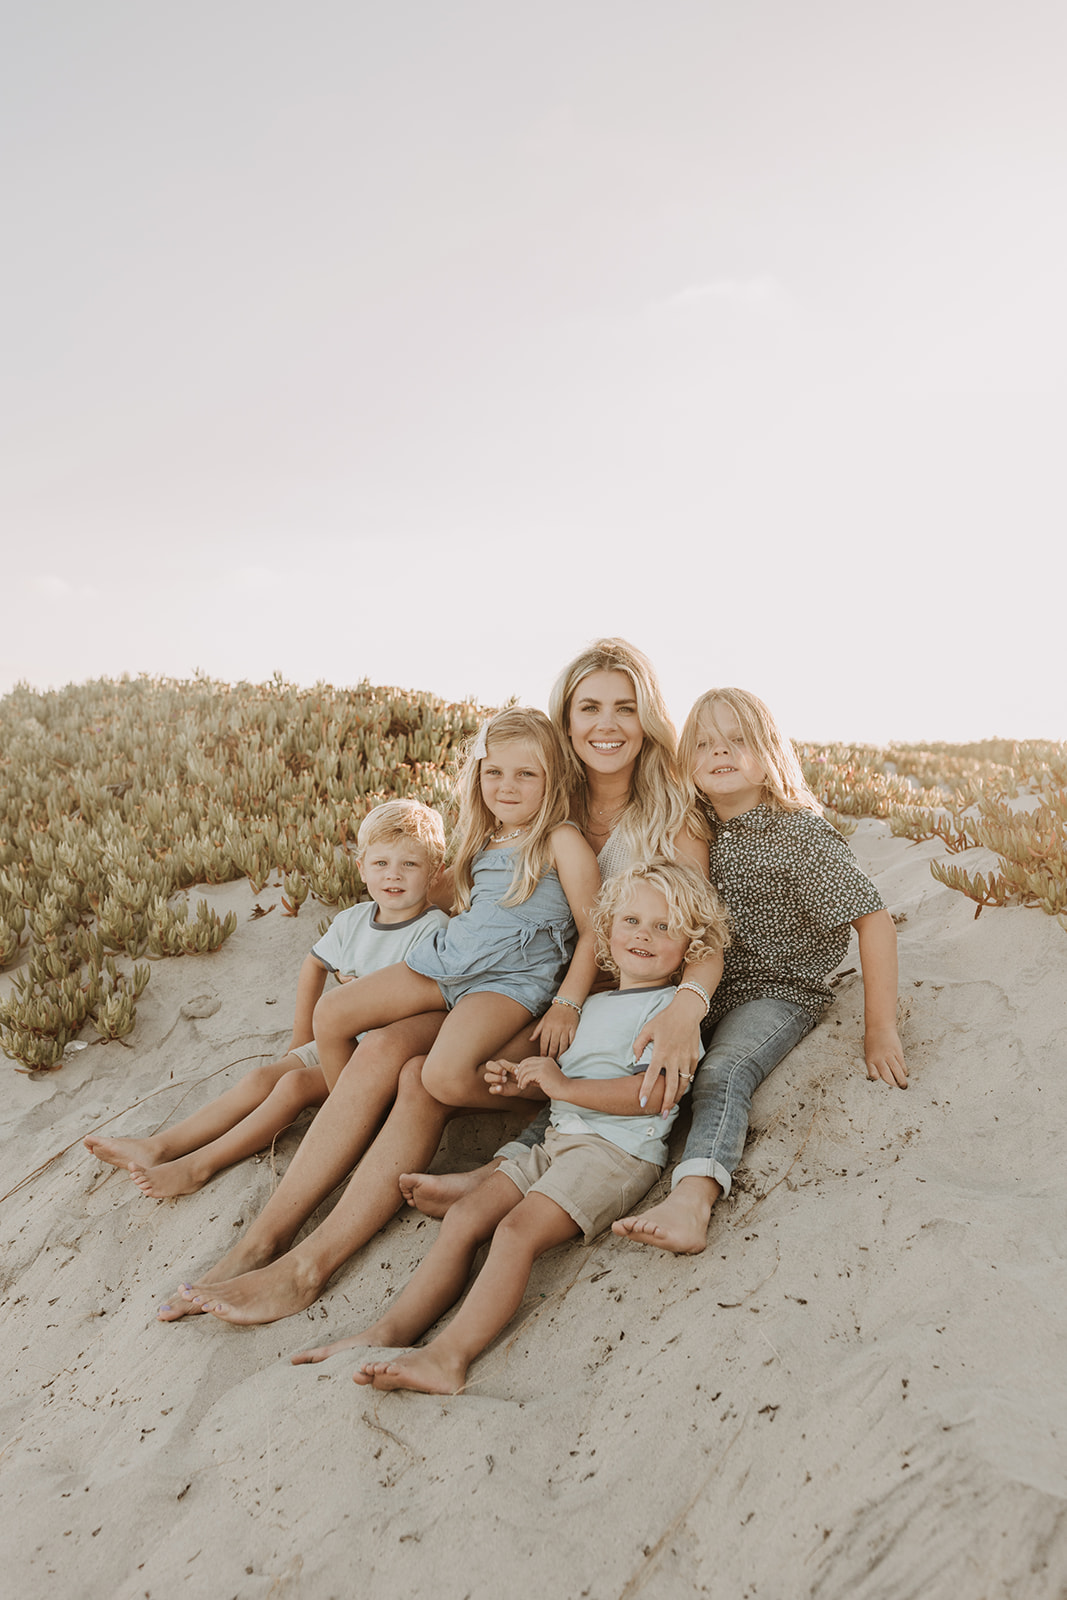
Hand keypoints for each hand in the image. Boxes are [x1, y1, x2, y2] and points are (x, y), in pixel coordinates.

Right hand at [484, 1059, 531, 1098]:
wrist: (520, 1084)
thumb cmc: (517, 1074)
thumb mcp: (517, 1070)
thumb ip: (516, 1069)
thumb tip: (516, 1071)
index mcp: (500, 1064)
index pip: (500, 1062)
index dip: (508, 1066)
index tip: (516, 1071)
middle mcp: (494, 1071)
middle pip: (488, 1065)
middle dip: (496, 1068)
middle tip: (505, 1072)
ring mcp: (493, 1080)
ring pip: (487, 1077)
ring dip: (496, 1078)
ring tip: (505, 1080)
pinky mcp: (496, 1089)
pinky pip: (491, 1089)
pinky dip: (495, 1089)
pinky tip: (500, 1088)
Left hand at [514, 1055, 566, 1097]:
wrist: (566, 1089)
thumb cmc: (557, 1085)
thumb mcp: (545, 1076)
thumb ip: (536, 1073)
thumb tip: (522, 1074)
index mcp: (546, 1060)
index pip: (529, 1060)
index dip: (522, 1066)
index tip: (519, 1075)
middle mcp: (544, 1060)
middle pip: (525, 1063)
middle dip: (520, 1072)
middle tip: (518, 1080)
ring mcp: (543, 1066)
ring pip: (525, 1070)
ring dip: (520, 1079)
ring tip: (521, 1085)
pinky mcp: (541, 1073)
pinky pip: (527, 1076)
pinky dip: (523, 1082)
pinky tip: (523, 1087)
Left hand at [530, 1005, 578, 1060]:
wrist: (567, 1002)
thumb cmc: (554, 1012)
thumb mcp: (543, 1020)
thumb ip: (537, 1031)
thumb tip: (530, 1040)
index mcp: (547, 1026)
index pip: (544, 1042)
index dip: (543, 1052)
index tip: (542, 1058)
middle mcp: (556, 1028)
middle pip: (553, 1046)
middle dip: (551, 1055)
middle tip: (550, 1062)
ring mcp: (565, 1029)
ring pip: (563, 1045)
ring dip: (560, 1054)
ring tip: (558, 1060)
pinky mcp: (573, 1028)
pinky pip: (572, 1040)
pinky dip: (570, 1047)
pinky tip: (568, 1053)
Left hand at [634, 991, 702, 1115]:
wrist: (687, 1012)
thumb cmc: (664, 1019)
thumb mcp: (646, 1029)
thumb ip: (638, 1045)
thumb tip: (635, 1060)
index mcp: (660, 1053)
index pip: (651, 1077)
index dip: (646, 1091)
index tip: (642, 1103)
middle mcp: (674, 1059)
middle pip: (670, 1087)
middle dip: (666, 1103)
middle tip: (663, 1115)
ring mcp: (686, 1059)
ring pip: (683, 1084)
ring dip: (677, 1096)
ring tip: (672, 1106)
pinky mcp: (694, 1057)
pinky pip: (690, 1074)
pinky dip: (686, 1083)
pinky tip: (681, 1088)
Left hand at [864, 1025, 907, 1088]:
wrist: (880, 1026)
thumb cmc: (873, 1040)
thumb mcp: (868, 1052)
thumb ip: (873, 1064)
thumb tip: (879, 1076)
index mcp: (870, 1060)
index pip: (873, 1074)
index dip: (877, 1080)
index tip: (881, 1084)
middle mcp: (879, 1059)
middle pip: (887, 1076)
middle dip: (893, 1084)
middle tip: (897, 1089)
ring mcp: (889, 1055)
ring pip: (897, 1071)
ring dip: (901, 1080)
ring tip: (904, 1086)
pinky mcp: (897, 1051)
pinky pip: (901, 1064)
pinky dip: (904, 1070)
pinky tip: (905, 1074)